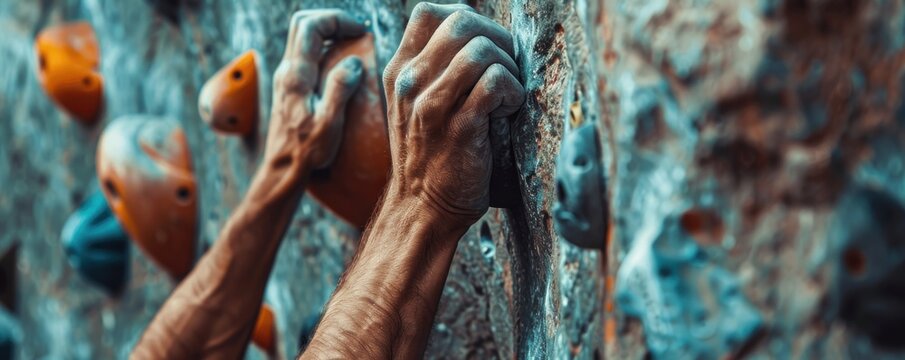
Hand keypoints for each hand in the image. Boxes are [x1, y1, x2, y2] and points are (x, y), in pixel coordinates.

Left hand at [266, 10, 365, 171]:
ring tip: (352, 45)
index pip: (311, 27)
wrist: (282, 169)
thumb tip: (354, 62)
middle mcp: (286, 71)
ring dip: (327, 34)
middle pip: (302, 24)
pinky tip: (341, 67)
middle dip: (330, 21)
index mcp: (296, 76)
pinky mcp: (289, 87)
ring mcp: (285, 78)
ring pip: (302, 38)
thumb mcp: (328, 125)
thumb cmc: (307, 152)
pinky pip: (305, 54)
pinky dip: (324, 50)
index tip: (360, 31)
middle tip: (355, 32)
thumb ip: (340, 90)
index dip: (337, 20)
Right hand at [382, 3, 525, 229]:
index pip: (430, 12)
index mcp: (400, 70)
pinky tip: (508, 109)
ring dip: (508, 67)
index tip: (485, 47)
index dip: (469, 19)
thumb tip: (480, 38)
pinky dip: (512, 91)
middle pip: (460, 22)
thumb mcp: (417, 104)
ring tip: (508, 93)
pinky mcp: (458, 127)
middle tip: (507, 68)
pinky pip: (494, 82)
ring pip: (480, 49)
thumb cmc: (431, 156)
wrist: (422, 208)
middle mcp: (410, 81)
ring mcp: (431, 104)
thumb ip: (436, 69)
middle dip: (497, 39)